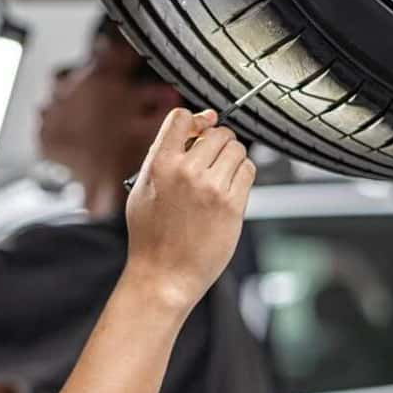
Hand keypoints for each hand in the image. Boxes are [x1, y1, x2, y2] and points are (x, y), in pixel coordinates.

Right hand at [123, 108, 254, 311]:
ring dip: (231, 159)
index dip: (194, 121)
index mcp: (159, 165)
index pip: (181, 118)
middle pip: (217, 132)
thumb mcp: (144, 188)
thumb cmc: (152, 235)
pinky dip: (242, 175)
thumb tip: (203, 120)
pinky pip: (248, 170)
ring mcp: (211, 188)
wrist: (165, 274)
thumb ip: (166, 153)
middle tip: (209, 163)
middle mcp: (186, 172)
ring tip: (217, 179)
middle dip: (216, 143)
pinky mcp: (232, 205)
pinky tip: (228, 190)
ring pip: (236, 149)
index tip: (199, 130)